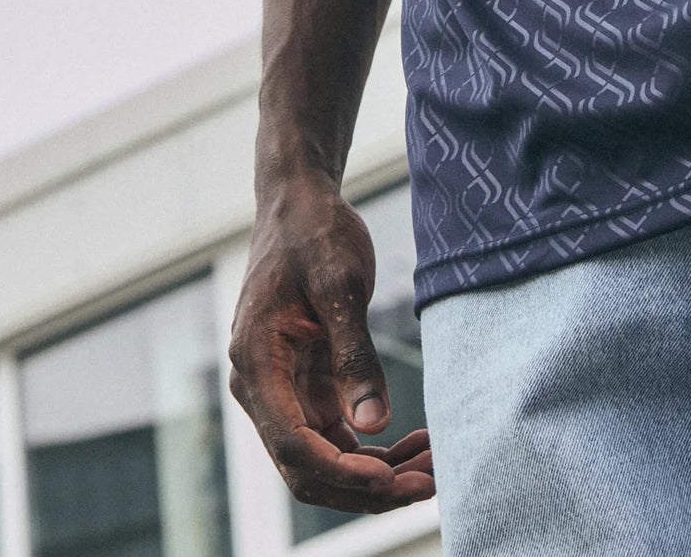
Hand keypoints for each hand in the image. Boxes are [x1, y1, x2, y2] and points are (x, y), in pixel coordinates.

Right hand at [228, 174, 434, 513]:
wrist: (299, 203)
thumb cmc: (315, 233)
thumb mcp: (341, 284)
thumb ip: (354, 354)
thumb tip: (374, 424)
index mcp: (256, 364)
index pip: (294, 444)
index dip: (342, 472)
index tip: (392, 479)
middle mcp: (261, 388)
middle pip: (307, 467)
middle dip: (366, 487)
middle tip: (429, 485)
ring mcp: (282, 391)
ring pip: (324, 458)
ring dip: (376, 473)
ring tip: (433, 468)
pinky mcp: (304, 387)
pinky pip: (336, 435)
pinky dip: (374, 449)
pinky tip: (417, 443)